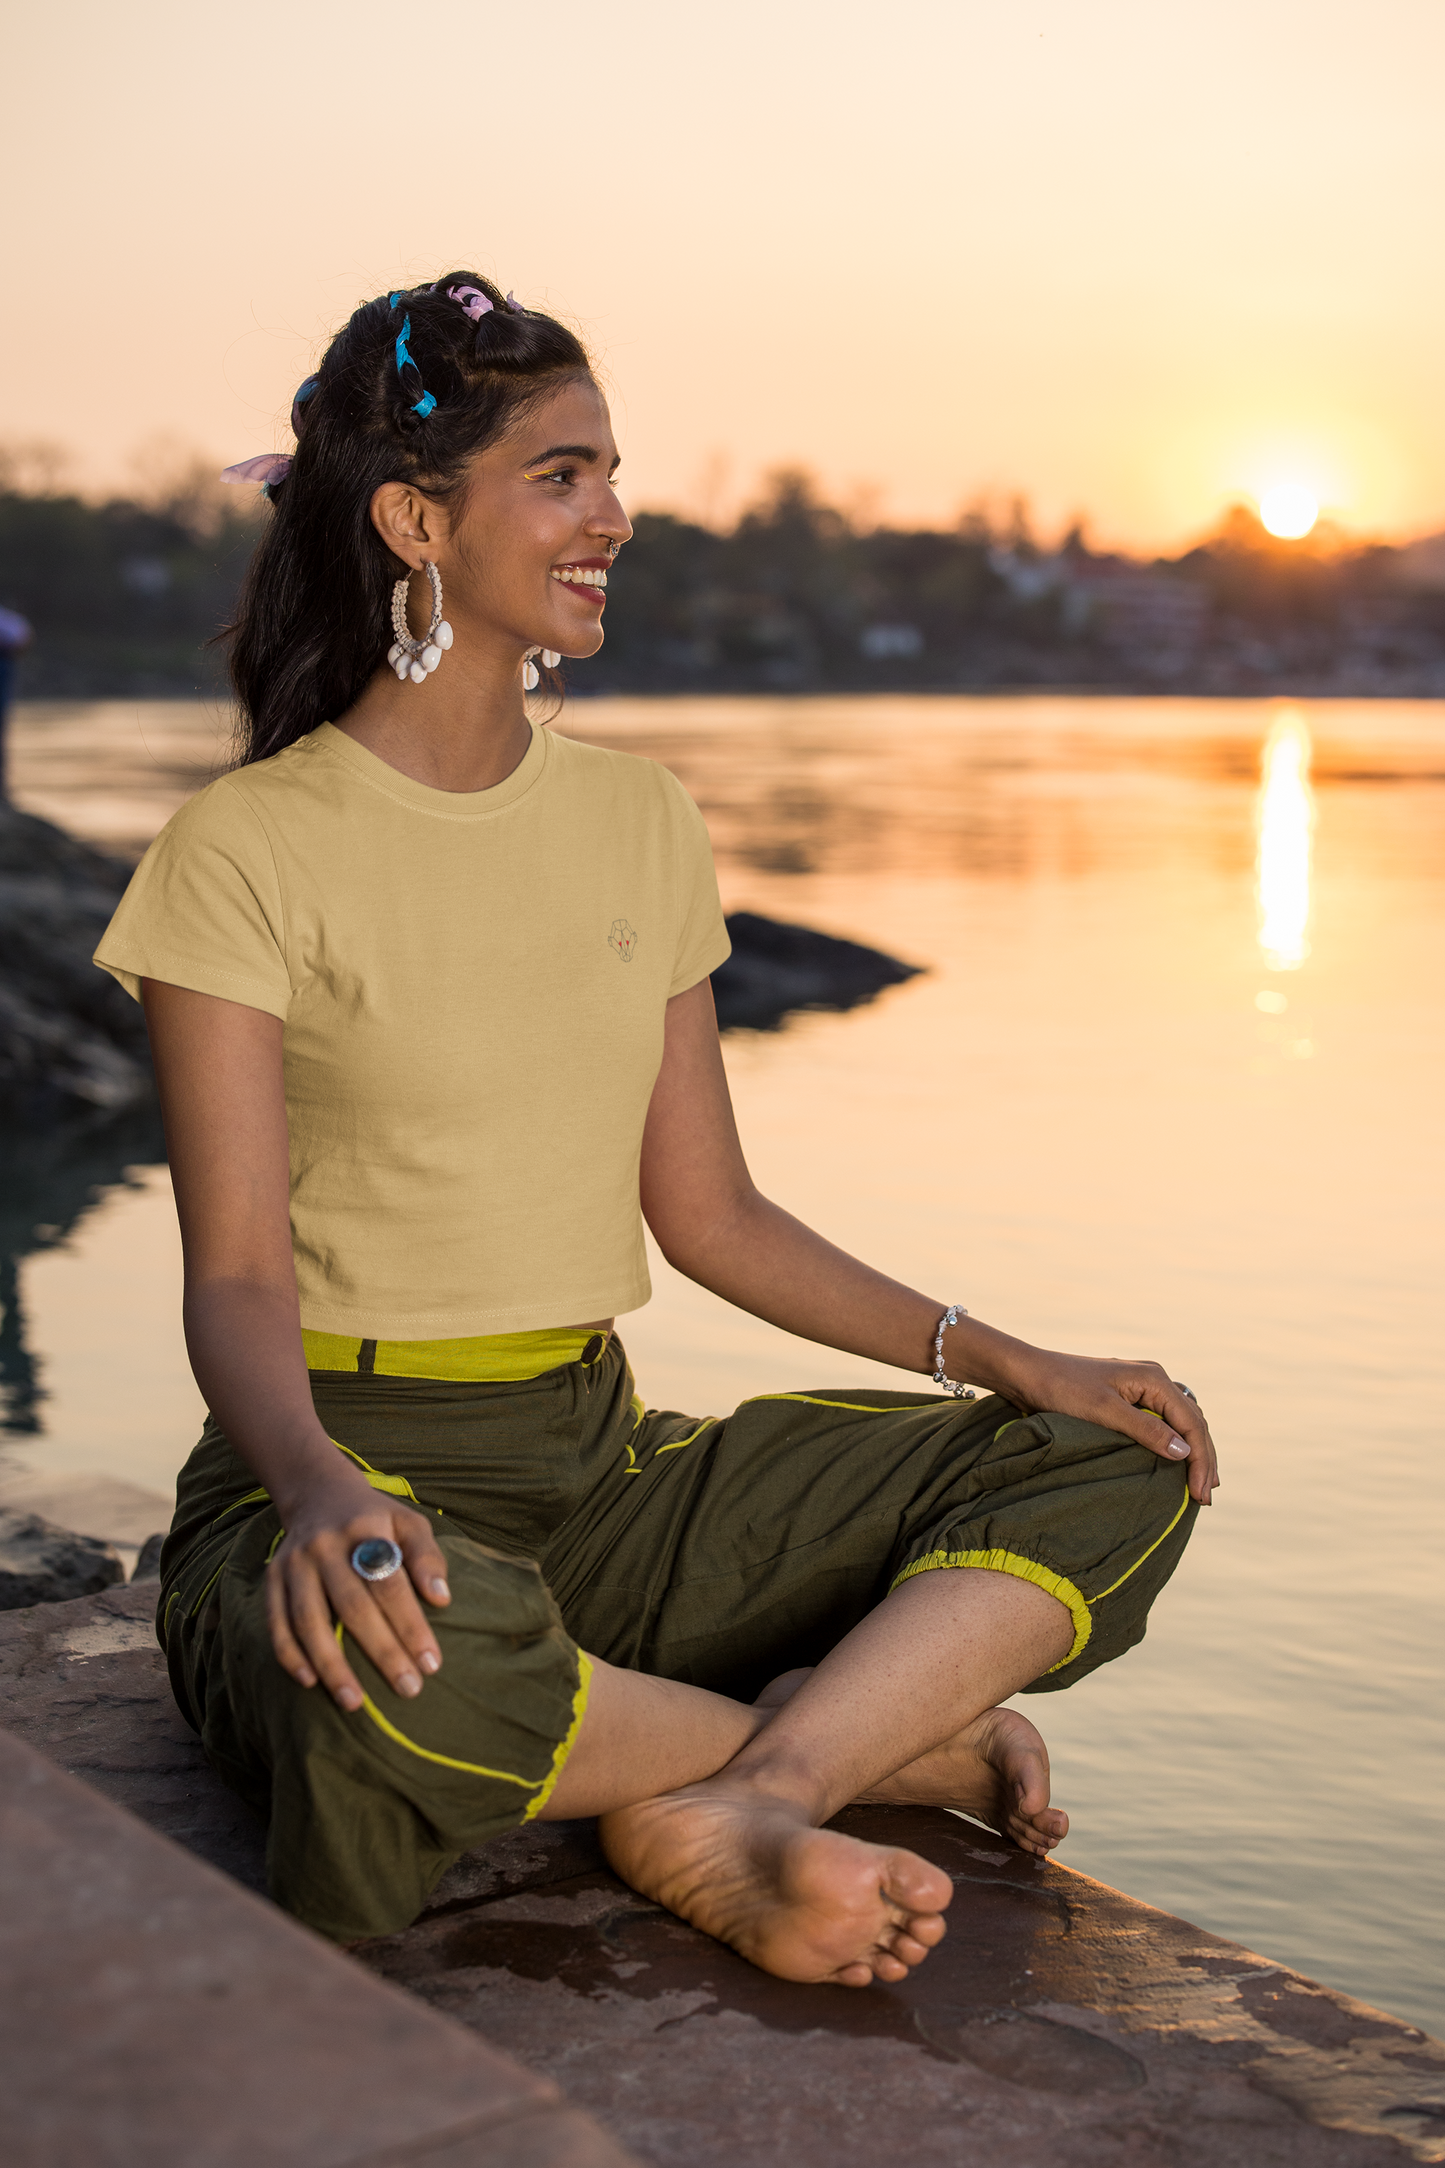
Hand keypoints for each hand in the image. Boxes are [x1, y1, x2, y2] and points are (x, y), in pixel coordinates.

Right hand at [265, 1467, 451, 1709]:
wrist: (318, 1493)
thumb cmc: (375, 1518)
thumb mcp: (409, 1522)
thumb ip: (427, 1556)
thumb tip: (441, 1599)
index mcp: (365, 1527)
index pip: (390, 1583)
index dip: (411, 1624)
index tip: (432, 1663)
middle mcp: (325, 1544)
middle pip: (353, 1606)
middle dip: (382, 1652)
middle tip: (408, 1689)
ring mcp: (294, 1562)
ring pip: (309, 1620)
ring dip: (331, 1665)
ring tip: (355, 1703)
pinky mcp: (272, 1578)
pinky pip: (276, 1622)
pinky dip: (290, 1654)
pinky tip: (310, 1682)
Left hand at [993, 1344, 1219, 1505]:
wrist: (1027, 1375)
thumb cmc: (1062, 1390)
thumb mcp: (1104, 1413)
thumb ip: (1145, 1431)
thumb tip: (1184, 1452)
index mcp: (1154, 1379)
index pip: (1192, 1423)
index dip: (1200, 1460)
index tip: (1200, 1494)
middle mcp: (1154, 1381)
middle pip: (1193, 1422)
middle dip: (1203, 1459)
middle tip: (1206, 1496)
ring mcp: (1142, 1390)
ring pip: (1182, 1423)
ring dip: (1193, 1453)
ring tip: (1200, 1485)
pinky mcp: (1128, 1400)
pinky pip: (1163, 1424)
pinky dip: (1175, 1445)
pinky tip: (1176, 1463)